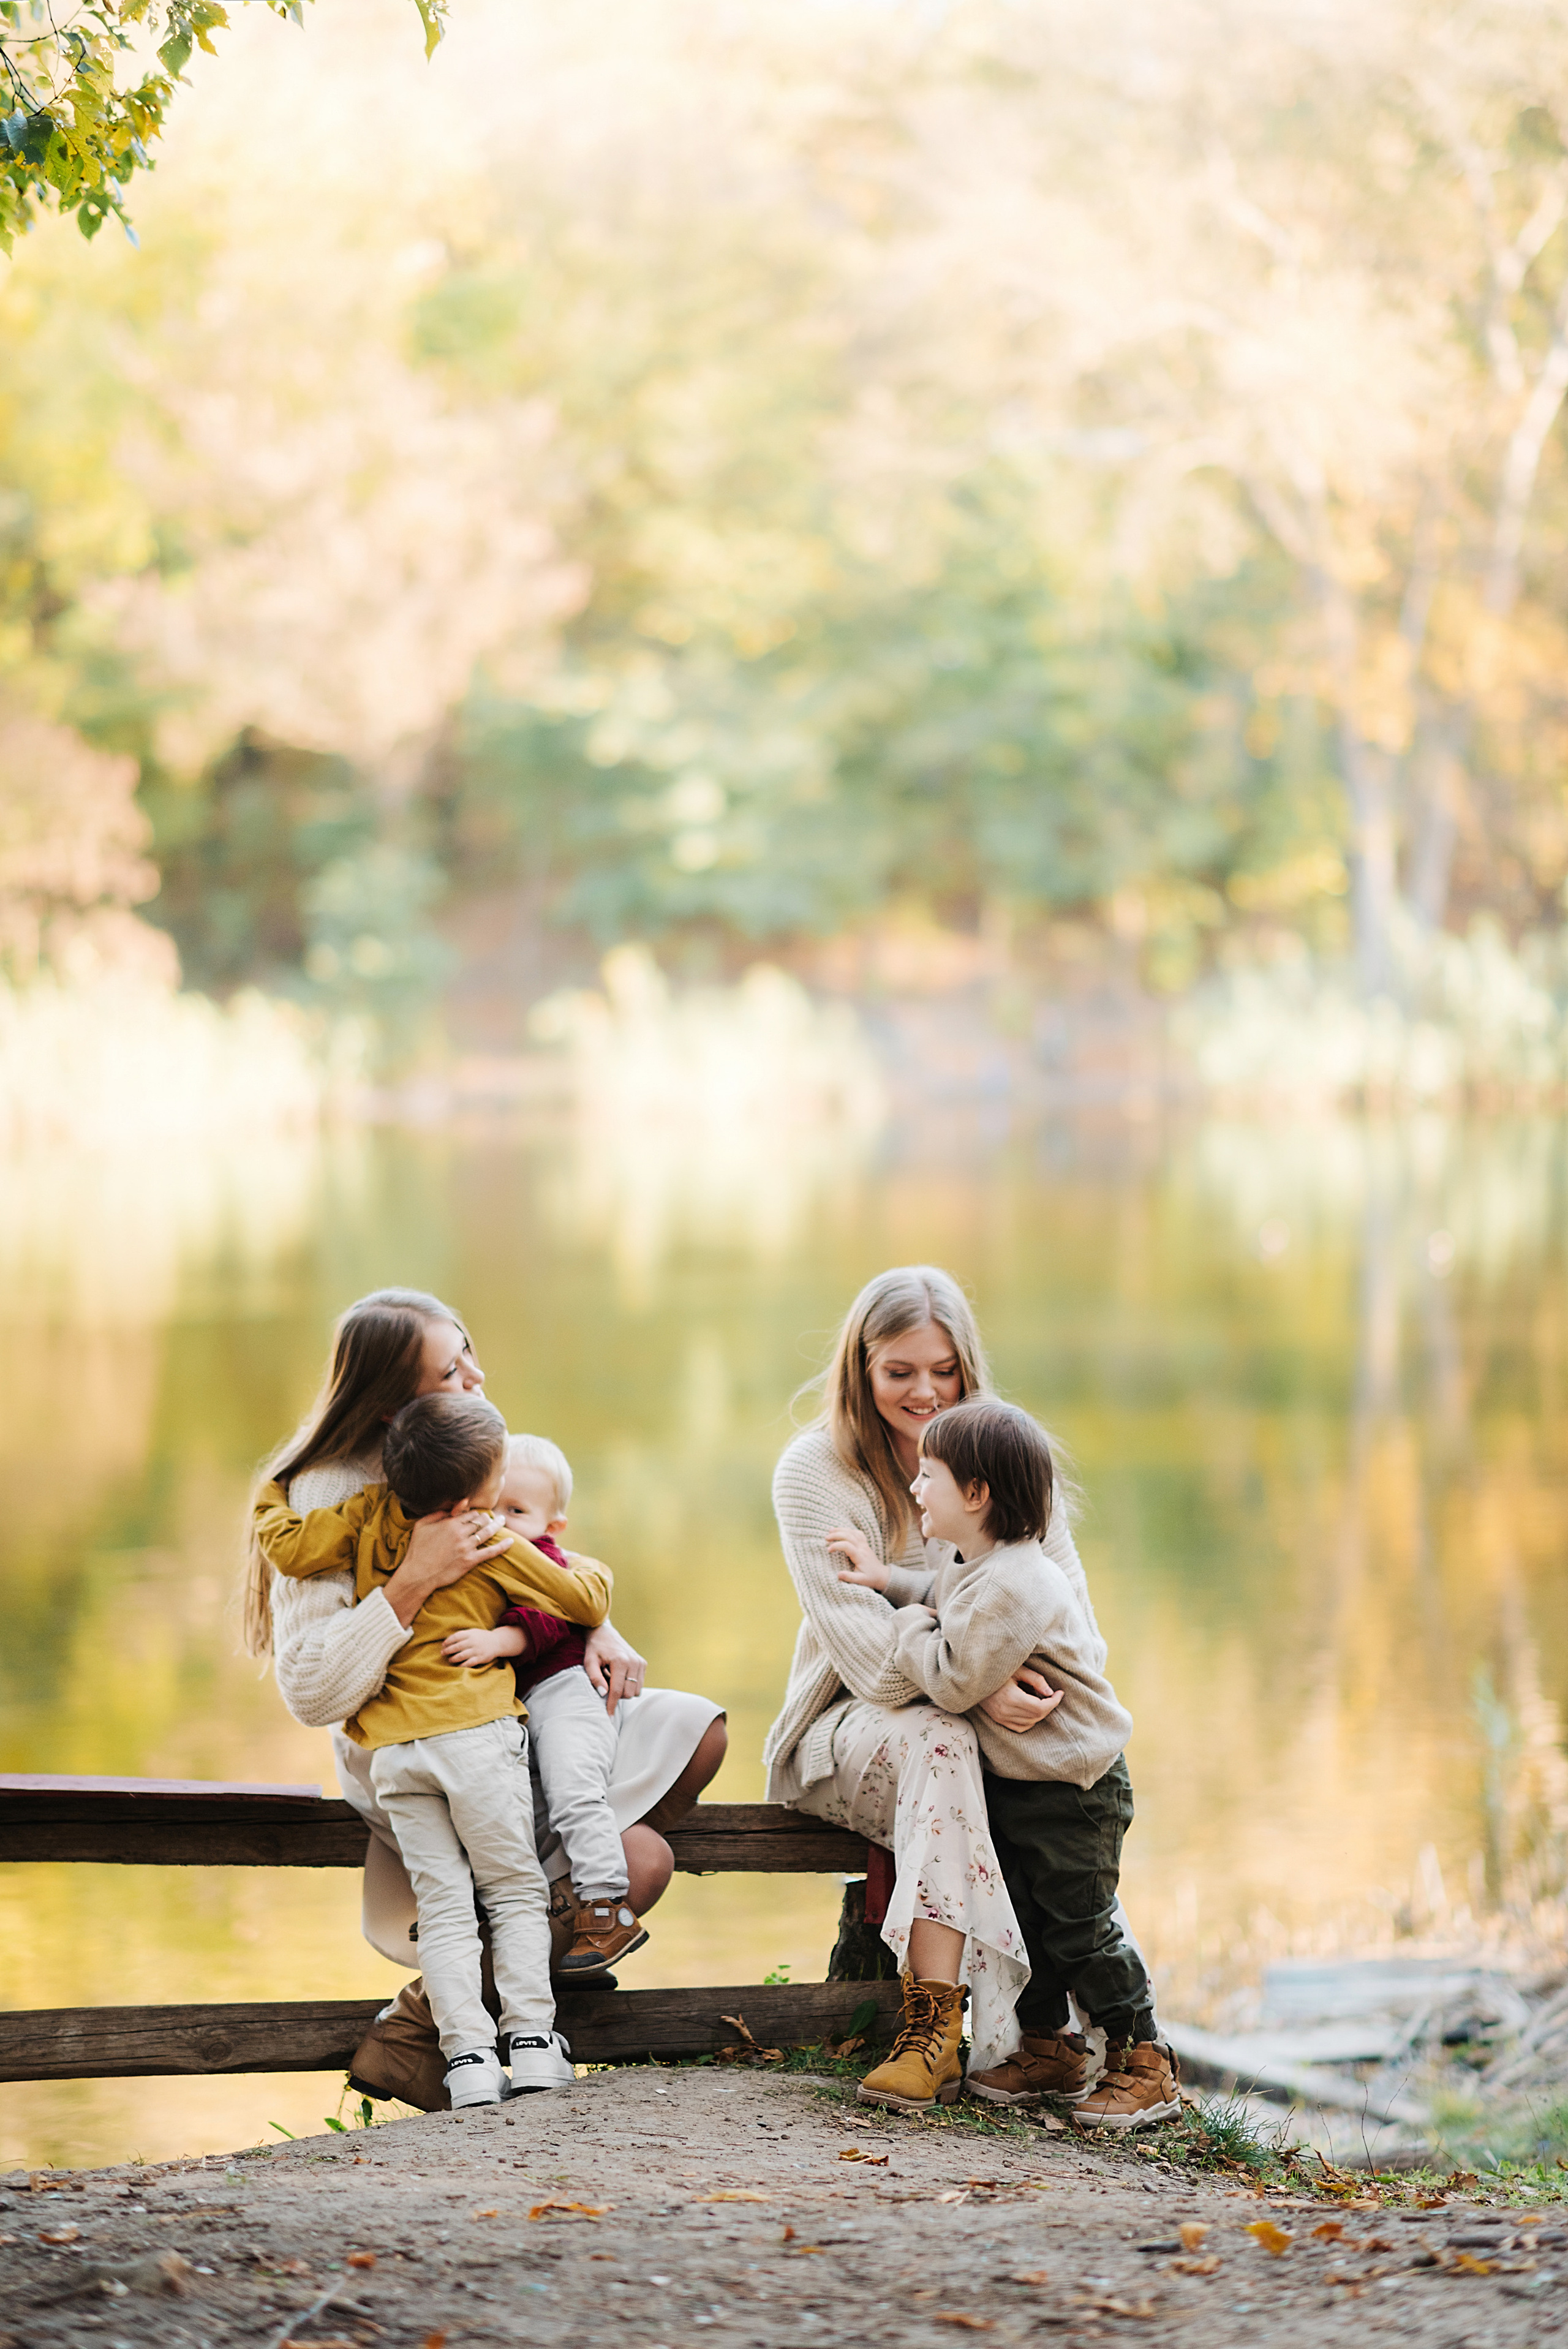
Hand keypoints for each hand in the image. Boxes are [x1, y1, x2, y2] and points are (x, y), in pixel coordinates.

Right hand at [385, 1507, 509, 1628]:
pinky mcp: (470, 1561)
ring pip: (487, 1532)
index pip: (469, 1513)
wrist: (418, 1573)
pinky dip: (502, 1546)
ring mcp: (467, 1547)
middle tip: (494, 1516)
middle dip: (488, 1517)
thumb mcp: (422, 1525)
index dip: (475, 1513)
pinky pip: (490, 1552)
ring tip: (503, 1521)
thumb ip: (438, 1513)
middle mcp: (460, 1533)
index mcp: (450, 1523)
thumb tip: (454, 1506)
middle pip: (480, 1521)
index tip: (479, 1514)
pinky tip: (510, 1541)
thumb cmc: (417, 1549)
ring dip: (497, 1525)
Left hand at [442, 1625, 520, 1667]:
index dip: (448, 1641)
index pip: (456, 1636)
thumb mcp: (473, 1632)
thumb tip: (448, 1640)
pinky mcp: (480, 1658)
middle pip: (457, 1646)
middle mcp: (473, 1641)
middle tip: (442, 1653)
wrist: (497, 1642)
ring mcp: (477, 1650)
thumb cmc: (482, 1637)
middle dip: (448, 1650)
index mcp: (471, 1634)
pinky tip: (458, 1667)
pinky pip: (469, 1663)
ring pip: (462, 1655)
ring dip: (453, 1658)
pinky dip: (462, 1665)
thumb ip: (463, 1635)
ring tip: (450, 1660)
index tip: (443, 1645)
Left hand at [582, 1619, 646, 1717]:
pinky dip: (630, 1685)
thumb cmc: (594, 1648)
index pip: (616, 1690)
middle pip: (628, 1693)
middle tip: (605, 1685)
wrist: (604, 1632)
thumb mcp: (589, 1662)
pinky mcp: (643, 1663)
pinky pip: (639, 1684)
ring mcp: (640, 1662)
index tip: (607, 1716)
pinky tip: (620, 1676)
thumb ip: (595, 1678)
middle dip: (616, 1696)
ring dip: (624, 1691)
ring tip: (613, 1679)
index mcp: (620, 1661)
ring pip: (635, 1691)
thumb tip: (603, 1694)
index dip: (611, 1705)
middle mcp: (633, 1662)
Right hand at [827, 1526, 889, 1591]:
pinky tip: (843, 1531)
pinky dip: (849, 1530)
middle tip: (826, 1538)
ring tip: (830, 1531)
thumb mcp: (860, 1581)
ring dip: (841, 1530)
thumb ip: (849, 1577)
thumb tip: (838, 1574)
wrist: (882, 1575)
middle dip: (837, 1535)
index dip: (837, 1546)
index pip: (847, 1546)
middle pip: (849, 1536)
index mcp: (860, 1556)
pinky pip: (858, 1533)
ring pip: (853, 1532)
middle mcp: (863, 1548)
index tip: (828, 1550)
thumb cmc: (871, 1578)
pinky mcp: (865, 1544)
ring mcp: (864, 1545)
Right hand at [979, 1666, 1063, 1732]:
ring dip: (1040, 1714)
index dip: (1054, 1701)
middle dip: (1049, 1706)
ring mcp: (1000, 1717)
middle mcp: (1005, 1711)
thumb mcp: (1017, 1669)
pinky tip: (1031, 1710)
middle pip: (1036, 1716)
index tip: (1060, 1693)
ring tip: (1042, 1701)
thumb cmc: (997, 1668)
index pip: (1040, 1707)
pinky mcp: (998, 1719)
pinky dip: (1029, 1721)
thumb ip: (1035, 1679)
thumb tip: (1050, 1691)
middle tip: (1053, 1695)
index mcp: (1011, 1697)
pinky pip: (1020, 1727)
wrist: (974, 1676)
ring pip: (1029, 1723)